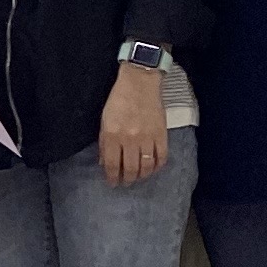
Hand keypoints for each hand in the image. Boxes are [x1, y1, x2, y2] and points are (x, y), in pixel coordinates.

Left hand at [99, 63, 169, 186]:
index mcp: (112, 135)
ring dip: (141, 176)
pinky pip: (161, 158)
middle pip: (130, 169)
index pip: (112, 165)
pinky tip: (153, 168)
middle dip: (127, 180)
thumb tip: (104, 163)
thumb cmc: (119, 100)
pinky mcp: (161, 134)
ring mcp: (147, 138)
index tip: (112, 183)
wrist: (140, 83)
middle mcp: (130, 139)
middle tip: (126, 183)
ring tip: (138, 178)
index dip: (112, 177)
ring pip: (146, 167)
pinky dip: (157, 167)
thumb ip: (104, 143)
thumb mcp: (104, 120)